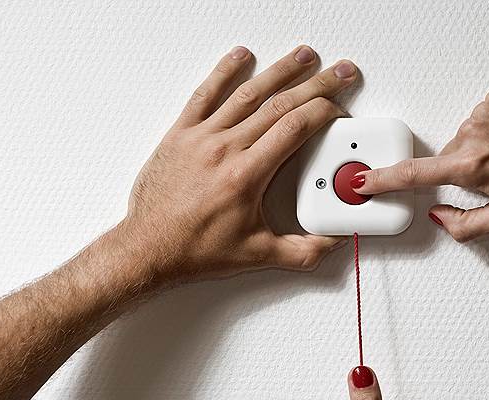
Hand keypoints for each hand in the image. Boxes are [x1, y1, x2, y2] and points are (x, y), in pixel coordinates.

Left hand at [119, 45, 358, 284]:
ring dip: (280, 70)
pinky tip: (241, 55)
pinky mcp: (180, 134)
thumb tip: (334, 242)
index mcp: (247, 175)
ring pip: (248, 93)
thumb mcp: (259, 255)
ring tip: (304, 55)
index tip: (338, 110)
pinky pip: (204, 94)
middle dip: (317, 84)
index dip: (324, 112)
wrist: (150, 248)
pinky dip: (224, 71)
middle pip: (280, 104)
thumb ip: (304, 250)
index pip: (295, 128)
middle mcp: (224, 149)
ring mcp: (201, 137)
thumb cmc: (196, 250)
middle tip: (339, 72)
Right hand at [356, 86, 488, 241]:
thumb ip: (465, 226)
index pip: (413, 175)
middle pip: (446, 159)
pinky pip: (482, 118)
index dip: (383, 181)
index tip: (364, 181)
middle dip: (463, 173)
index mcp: (472, 166)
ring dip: (480, 151)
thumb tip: (441, 217)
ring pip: (464, 138)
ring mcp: (486, 110)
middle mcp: (474, 133)